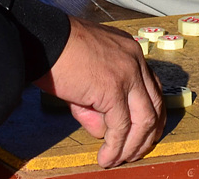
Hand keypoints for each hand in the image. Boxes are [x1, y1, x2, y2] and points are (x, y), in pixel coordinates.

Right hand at [37, 16, 164, 168]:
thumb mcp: (85, 78)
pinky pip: (121, 126)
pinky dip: (115, 147)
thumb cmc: (58, 53)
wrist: (43, 40)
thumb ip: (97, 106)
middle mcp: (135, 61)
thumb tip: (102, 132)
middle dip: (149, 134)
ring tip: (119, 159)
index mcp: (130, 52)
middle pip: (155, 104)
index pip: (152, 87)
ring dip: (134, 145)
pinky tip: (106, 157)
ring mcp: (127, 75)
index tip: (145, 132)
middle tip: (136, 152)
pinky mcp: (113, 90)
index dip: (151, 114)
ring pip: (144, 119)